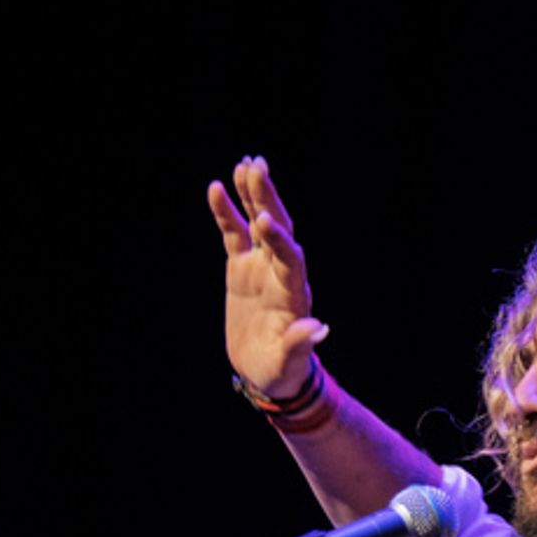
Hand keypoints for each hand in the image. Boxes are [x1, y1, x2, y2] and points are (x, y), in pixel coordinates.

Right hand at [206, 155, 328, 397]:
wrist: (266, 372)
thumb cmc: (280, 372)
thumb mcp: (288, 364)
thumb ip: (300, 344)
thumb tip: (319, 329)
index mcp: (294, 294)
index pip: (290, 259)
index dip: (278, 239)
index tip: (263, 220)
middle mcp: (280, 273)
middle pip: (277, 229)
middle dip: (268, 199)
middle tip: (257, 168)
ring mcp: (261, 267)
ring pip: (257, 223)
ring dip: (252, 195)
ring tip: (245, 163)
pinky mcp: (242, 268)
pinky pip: (234, 234)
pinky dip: (226, 212)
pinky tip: (217, 187)